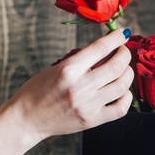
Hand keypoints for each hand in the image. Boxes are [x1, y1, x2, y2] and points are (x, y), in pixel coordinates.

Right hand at [6, 28, 133, 143]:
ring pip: (122, 86)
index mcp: (69, 69)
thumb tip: (106, 51)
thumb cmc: (38, 91)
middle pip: (116, 66)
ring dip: (128, 73)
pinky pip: (120, 109)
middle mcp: (80, 87)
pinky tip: (123, 91)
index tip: (123, 33)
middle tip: (123, 51)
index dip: (116, 38)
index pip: (100, 48)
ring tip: (124, 70)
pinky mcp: (91, 120)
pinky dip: (127, 97)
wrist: (27, 119)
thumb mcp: (56, 68)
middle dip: (125, 54)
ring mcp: (87, 105)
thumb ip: (81, 61)